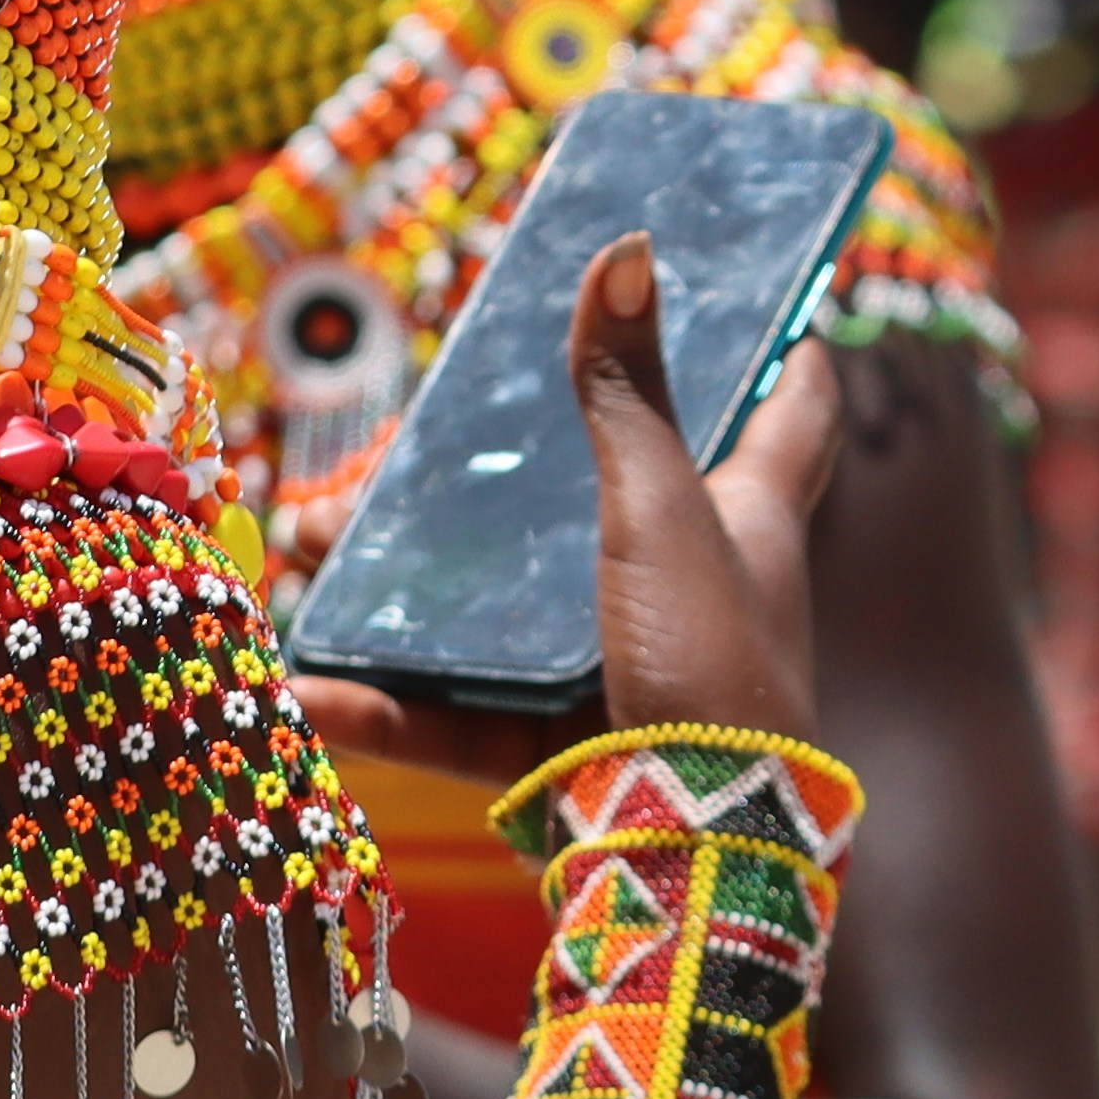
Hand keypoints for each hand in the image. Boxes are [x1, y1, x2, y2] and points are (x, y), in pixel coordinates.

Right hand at [291, 238, 843, 781]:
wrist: (690, 850)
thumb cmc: (706, 664)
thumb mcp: (660, 509)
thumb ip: (626, 392)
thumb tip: (628, 249)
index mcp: (745, 519)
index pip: (793, 413)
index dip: (782, 353)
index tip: (768, 301)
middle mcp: (688, 588)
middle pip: (595, 499)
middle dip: (497, 469)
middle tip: (414, 433)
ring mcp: (616, 669)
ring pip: (496, 605)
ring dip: (395, 582)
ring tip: (308, 543)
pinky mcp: (552, 747)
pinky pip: (451, 715)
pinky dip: (378, 704)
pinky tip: (305, 688)